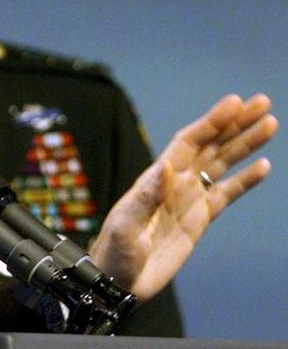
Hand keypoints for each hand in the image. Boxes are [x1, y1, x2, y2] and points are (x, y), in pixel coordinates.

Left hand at [89, 94, 276, 300]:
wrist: (119, 280)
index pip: (188, 142)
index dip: (211, 122)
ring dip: (244, 144)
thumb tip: (165, 166)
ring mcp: (188, 198)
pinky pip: (226, 193)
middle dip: (235, 124)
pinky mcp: (199, 219)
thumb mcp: (126, 225)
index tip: (234, 103)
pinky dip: (245, 180)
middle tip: (261, 102)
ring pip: (222, 164)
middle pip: (210, 145)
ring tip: (269, 124)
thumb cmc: (115, 252)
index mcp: (157, 178)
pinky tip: (263, 166)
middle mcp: (175, 182)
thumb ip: (146, 197)